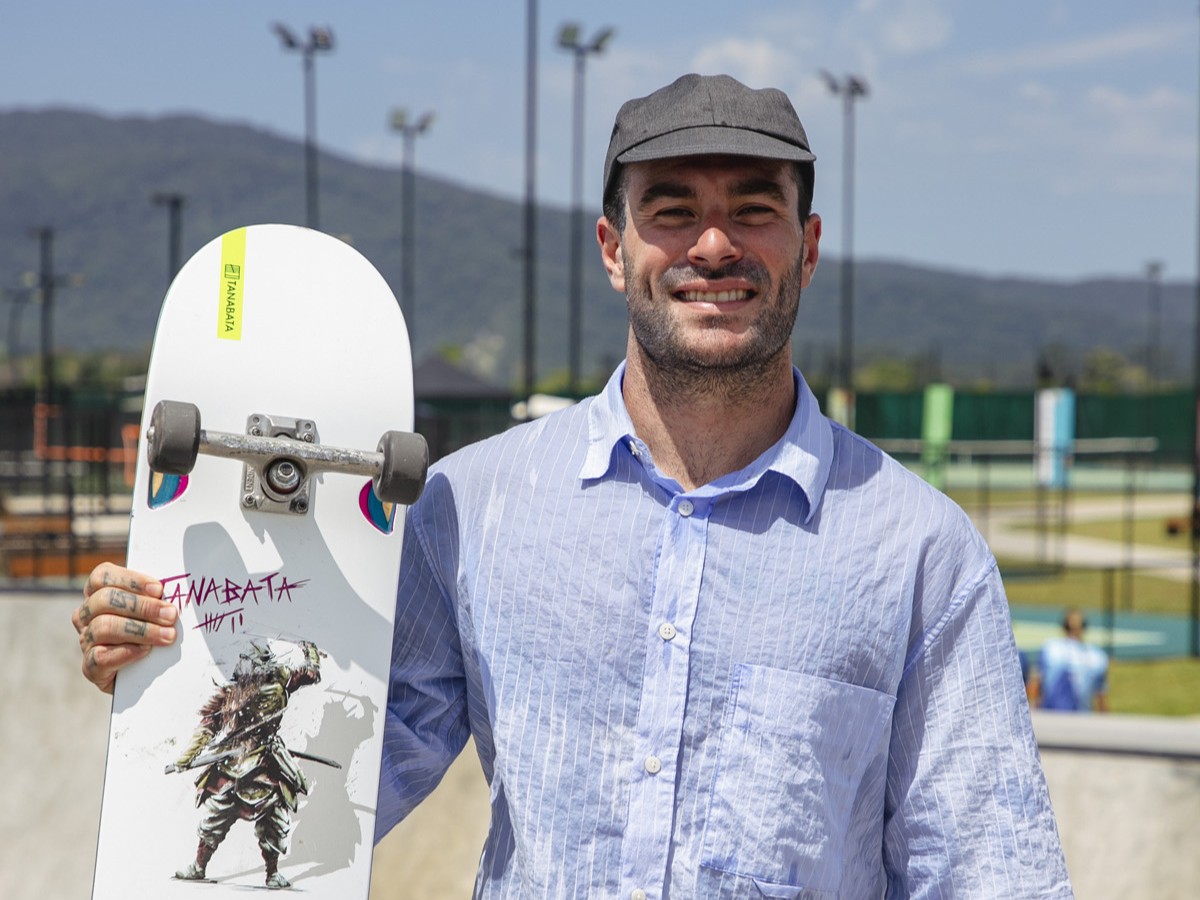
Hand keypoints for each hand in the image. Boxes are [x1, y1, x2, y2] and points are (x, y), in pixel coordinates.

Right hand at [73, 562, 177, 693]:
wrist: (144, 671)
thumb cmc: (152, 629)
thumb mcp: (153, 609)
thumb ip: (156, 596)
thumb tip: (175, 589)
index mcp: (98, 593)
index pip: (102, 577)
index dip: (131, 580)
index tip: (159, 589)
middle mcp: (86, 615)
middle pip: (105, 600)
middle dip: (142, 606)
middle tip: (171, 615)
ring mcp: (86, 640)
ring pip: (103, 627)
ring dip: (141, 630)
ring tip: (167, 636)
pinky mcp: (90, 667)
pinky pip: (101, 657)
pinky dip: (126, 652)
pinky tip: (146, 651)